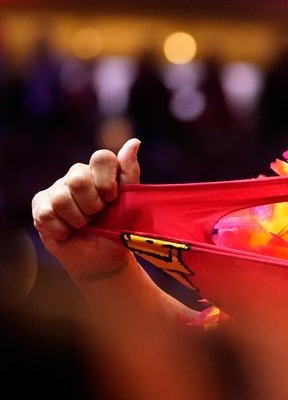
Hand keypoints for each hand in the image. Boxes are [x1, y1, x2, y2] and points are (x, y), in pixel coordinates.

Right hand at [31, 138, 141, 281]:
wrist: (102, 257)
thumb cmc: (118, 228)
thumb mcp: (130, 202)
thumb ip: (129, 173)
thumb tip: (134, 142)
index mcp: (101, 171)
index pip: (102, 157)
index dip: (107, 181)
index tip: (112, 199)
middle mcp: (78, 175)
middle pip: (79, 179)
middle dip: (92, 205)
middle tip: (97, 215)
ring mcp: (57, 188)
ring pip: (62, 198)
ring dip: (78, 219)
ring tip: (84, 225)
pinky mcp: (41, 205)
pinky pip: (48, 213)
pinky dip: (62, 229)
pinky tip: (69, 232)